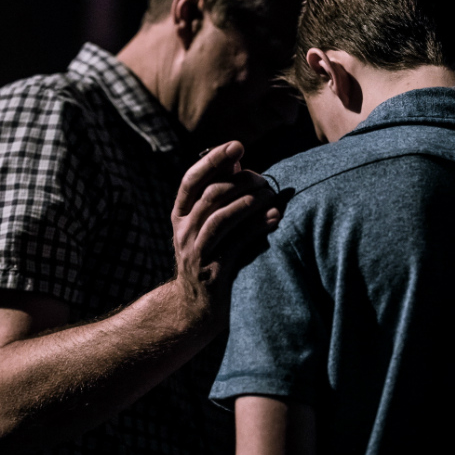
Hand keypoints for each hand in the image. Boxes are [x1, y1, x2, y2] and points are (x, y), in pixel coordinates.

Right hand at [171, 141, 281, 304]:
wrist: (197, 308)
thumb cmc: (211, 256)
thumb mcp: (208, 225)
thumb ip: (219, 195)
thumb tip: (237, 162)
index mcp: (180, 215)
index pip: (191, 180)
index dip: (213, 159)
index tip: (237, 145)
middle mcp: (184, 231)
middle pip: (210, 196)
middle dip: (241, 182)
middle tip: (264, 179)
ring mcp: (196, 253)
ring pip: (221, 218)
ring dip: (249, 202)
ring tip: (270, 195)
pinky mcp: (214, 273)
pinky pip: (236, 245)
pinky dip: (256, 228)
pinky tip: (274, 218)